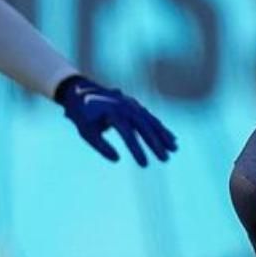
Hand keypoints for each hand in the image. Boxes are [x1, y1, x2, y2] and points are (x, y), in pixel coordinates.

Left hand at [56, 76, 176, 166]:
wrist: (81, 92)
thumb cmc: (82, 116)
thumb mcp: (86, 131)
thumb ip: (101, 145)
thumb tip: (117, 159)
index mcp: (112, 111)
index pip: (128, 133)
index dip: (137, 149)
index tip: (144, 164)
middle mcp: (125, 106)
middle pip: (144, 127)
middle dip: (156, 144)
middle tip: (165, 159)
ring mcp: (132, 104)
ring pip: (151, 121)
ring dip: (163, 135)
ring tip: (174, 150)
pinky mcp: (136, 106)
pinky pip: (151, 118)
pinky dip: (161, 128)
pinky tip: (171, 139)